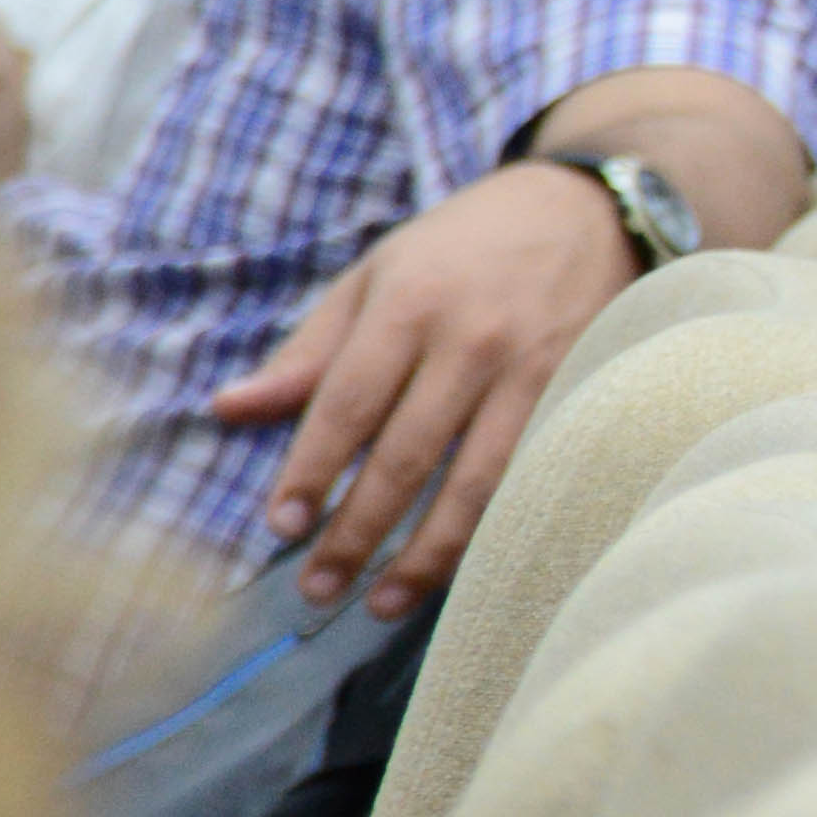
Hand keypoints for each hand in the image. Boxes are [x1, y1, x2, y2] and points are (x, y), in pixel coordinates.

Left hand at [208, 162, 647, 614]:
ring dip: (426, 554)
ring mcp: (535, 374)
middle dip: (357, 531)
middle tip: (319, 589)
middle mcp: (472, 342)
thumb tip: (228, 410)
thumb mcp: (375, 277)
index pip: (348, 405)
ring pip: (475, 484)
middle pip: (406, 456)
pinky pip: (529, 481)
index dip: (312, 471)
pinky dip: (492, 534)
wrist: (587, 213)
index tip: (282, 527)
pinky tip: (460, 572)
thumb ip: (309, 351)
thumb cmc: (463, 249)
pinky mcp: (580, 398)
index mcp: (410, 306)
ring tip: (382, 603)